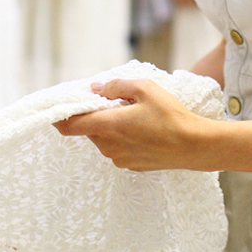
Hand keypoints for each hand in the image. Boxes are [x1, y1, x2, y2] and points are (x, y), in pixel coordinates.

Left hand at [53, 79, 208, 171]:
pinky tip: (141, 130)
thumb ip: (116, 86)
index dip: (58, 116)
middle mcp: (108, 146)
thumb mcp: (145, 89)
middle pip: (88, 130)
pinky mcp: (131, 166)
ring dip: (108, 127)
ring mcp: (119, 159)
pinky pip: (117, 149)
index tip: (55, 108)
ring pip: (102, 139)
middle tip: (109, 102)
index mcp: (107, 126)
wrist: (195, 146)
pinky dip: (121, 138)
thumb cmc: (171, 115)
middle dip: (93, 116)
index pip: (69, 125)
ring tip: (131, 115)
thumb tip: (95, 88)